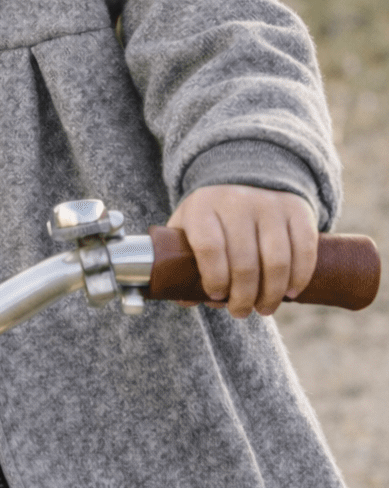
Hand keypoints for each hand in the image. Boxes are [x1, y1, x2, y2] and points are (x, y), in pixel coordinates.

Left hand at [166, 185, 317, 318]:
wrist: (246, 175)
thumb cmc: (212, 215)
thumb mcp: (189, 228)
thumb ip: (183, 262)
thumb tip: (186, 299)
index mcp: (203, 208)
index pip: (209, 248)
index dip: (214, 279)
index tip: (216, 296)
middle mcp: (236, 203)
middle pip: (244, 262)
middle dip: (243, 298)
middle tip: (241, 312)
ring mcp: (269, 205)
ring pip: (276, 261)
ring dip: (272, 294)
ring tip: (264, 308)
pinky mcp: (297, 210)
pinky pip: (304, 250)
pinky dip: (299, 277)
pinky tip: (291, 293)